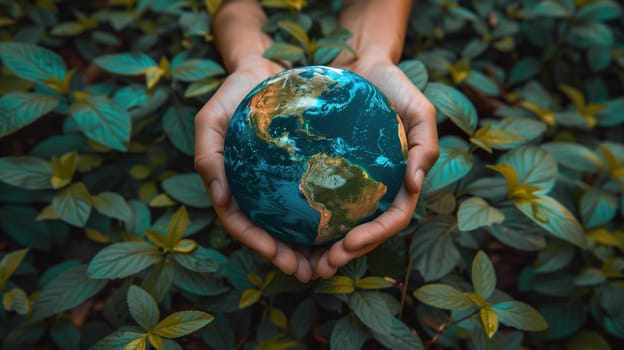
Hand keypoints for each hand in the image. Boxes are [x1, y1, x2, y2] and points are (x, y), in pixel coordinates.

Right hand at [195, 57, 320, 282]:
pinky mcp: (302, 173)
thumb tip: (219, 197)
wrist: (265, 70)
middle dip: (288, 258)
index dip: (256, 243)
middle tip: (309, 272)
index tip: (276, 254)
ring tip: (331, 262)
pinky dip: (327, 217)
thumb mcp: (210, 118)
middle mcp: (256, 192)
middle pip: (270, 233)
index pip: (240, 224)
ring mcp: (279, 185)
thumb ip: (207, 155)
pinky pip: (315, 199)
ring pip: (295, 225)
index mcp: (231, 188)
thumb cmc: (234, 93)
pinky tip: (348, 226)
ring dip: (310, 249)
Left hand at [312, 54, 439, 278]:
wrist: (361, 64)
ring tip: (302, 263)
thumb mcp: (420, 109)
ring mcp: (355, 183)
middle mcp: (379, 189)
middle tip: (322, 266)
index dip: (375, 237)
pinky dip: (307, 220)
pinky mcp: (331, 173)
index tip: (350, 243)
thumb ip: (426, 145)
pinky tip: (285, 229)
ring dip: (325, 248)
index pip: (393, 219)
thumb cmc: (393, 86)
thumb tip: (416, 185)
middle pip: (365, 231)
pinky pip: (319, 200)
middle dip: (347, 253)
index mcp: (402, 182)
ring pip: (341, 224)